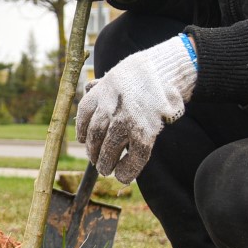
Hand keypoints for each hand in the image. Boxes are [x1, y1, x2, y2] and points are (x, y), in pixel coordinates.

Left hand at [76, 34, 196, 182]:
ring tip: (106, 169)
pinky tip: (123, 177)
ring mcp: (126, 120)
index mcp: (101, 91)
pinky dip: (128, 170)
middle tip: (96, 161)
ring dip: (105, 163)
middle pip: (95, 135)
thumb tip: (87, 99)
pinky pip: (134, 156)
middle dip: (93, 152)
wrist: (165, 70)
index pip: (84, 115)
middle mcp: (110, 106)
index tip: (83, 140)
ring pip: (109, 148)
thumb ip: (100, 88)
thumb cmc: (141, 76)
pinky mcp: (145, 131)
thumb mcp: (115, 76)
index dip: (81, 130)